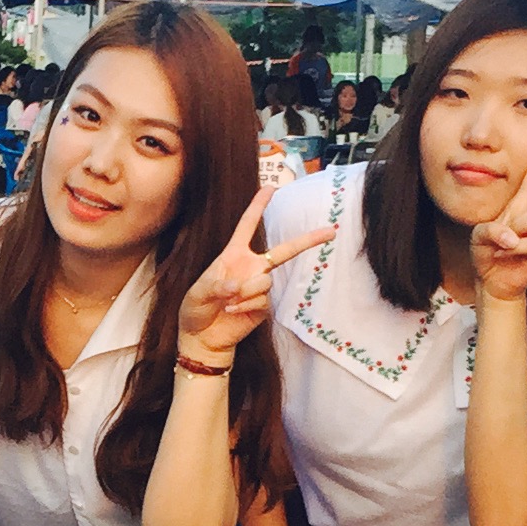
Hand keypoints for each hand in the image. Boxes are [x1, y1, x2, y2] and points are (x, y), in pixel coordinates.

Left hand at [177, 183, 331, 356]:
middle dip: (307, 240)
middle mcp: (251, 267)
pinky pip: (262, 301)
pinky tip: (232, 311)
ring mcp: (259, 286)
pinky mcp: (263, 306)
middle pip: (283, 250)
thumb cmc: (195, 310)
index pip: (247, 226)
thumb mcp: (197, 293)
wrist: (202, 337)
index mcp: (233, 255)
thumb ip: (215, 285)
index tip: (270, 187)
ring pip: (265, 281)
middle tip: (331, 231)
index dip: (258, 206)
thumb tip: (236, 284)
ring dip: (246, 291)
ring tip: (227, 301)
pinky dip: (245, 306)